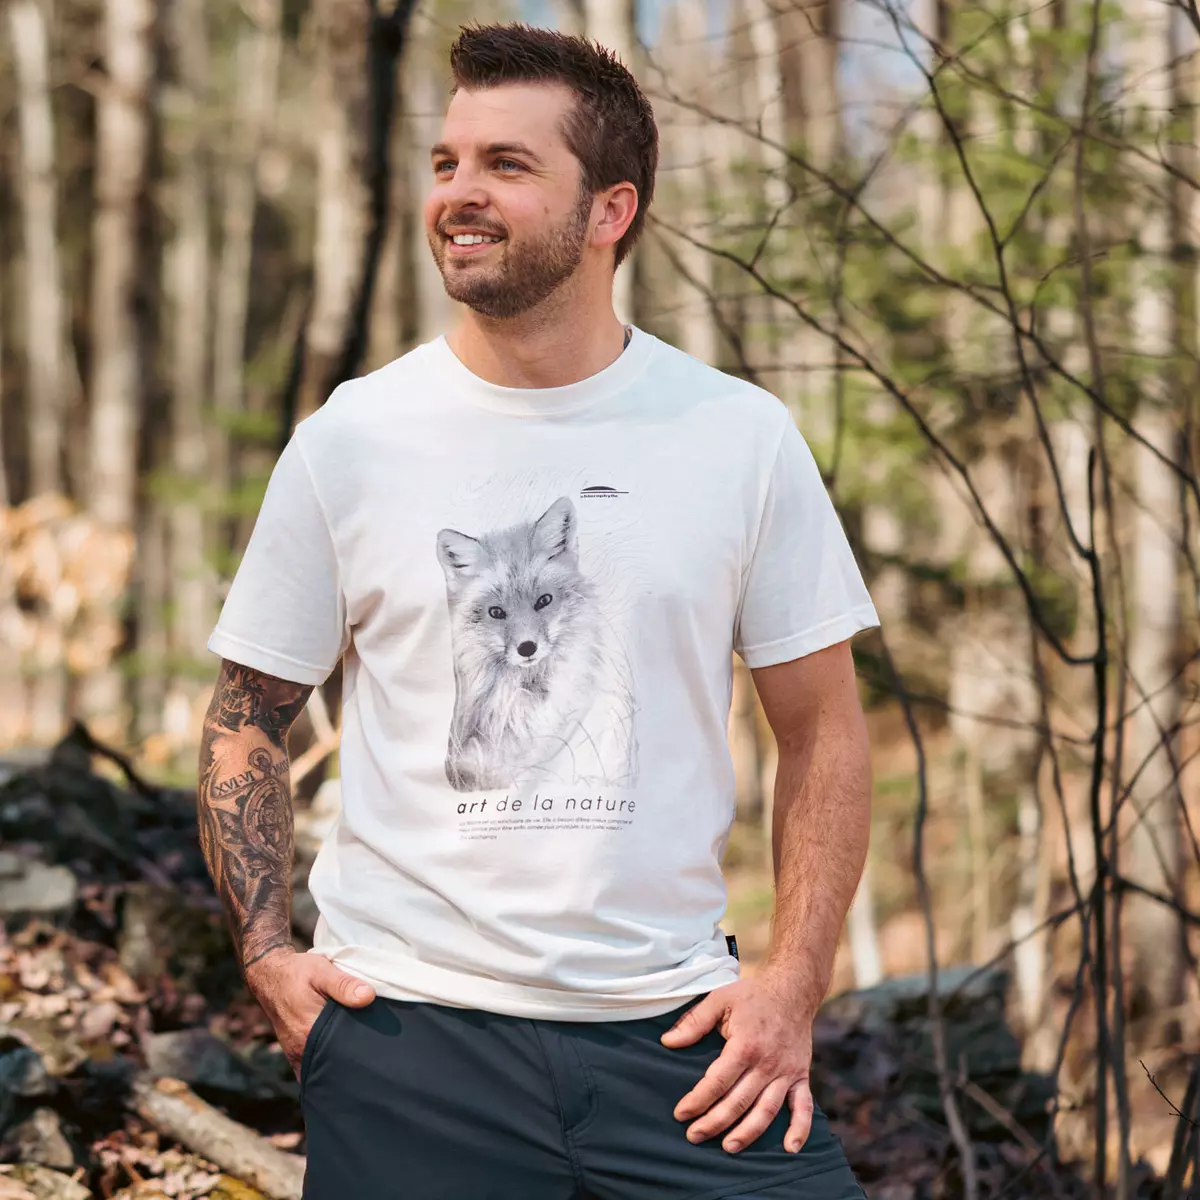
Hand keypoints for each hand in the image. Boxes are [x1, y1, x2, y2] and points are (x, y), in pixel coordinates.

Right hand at [245, 948, 375, 1077]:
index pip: (341, 1054)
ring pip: (322, 1065)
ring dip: (337, 1061)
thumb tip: (368, 997)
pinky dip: (324, 1062)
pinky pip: (311, 1064)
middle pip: (333, 1063)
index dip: (359, 1052)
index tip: (375, 1049)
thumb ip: (344, 984)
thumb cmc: (297, 972)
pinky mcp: (293, 1051)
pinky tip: (338, 1053)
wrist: (269, 975)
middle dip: (351, 1061)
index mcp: (310, 1031)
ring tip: (358, 1052)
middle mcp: (301, 1048)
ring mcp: (296, 1052)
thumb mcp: (322, 971)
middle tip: (371, 1052)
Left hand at [661, 975, 814, 1154]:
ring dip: (748, 1133)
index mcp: (745, 1045)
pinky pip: (804, 1106)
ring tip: (729, 1147)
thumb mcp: (719, 999)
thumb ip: (694, 1021)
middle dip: (715, 1122)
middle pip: (739, 1101)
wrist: (793, 990)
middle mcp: (767, 1063)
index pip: (717, 1081)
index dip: (698, 1100)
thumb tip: (667, 1042)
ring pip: (766, 1110)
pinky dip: (801, 1129)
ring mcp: (786, 1072)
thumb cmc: (752, 996)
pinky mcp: (801, 1076)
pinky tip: (790, 1149)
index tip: (681, 1114)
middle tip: (694, 1136)